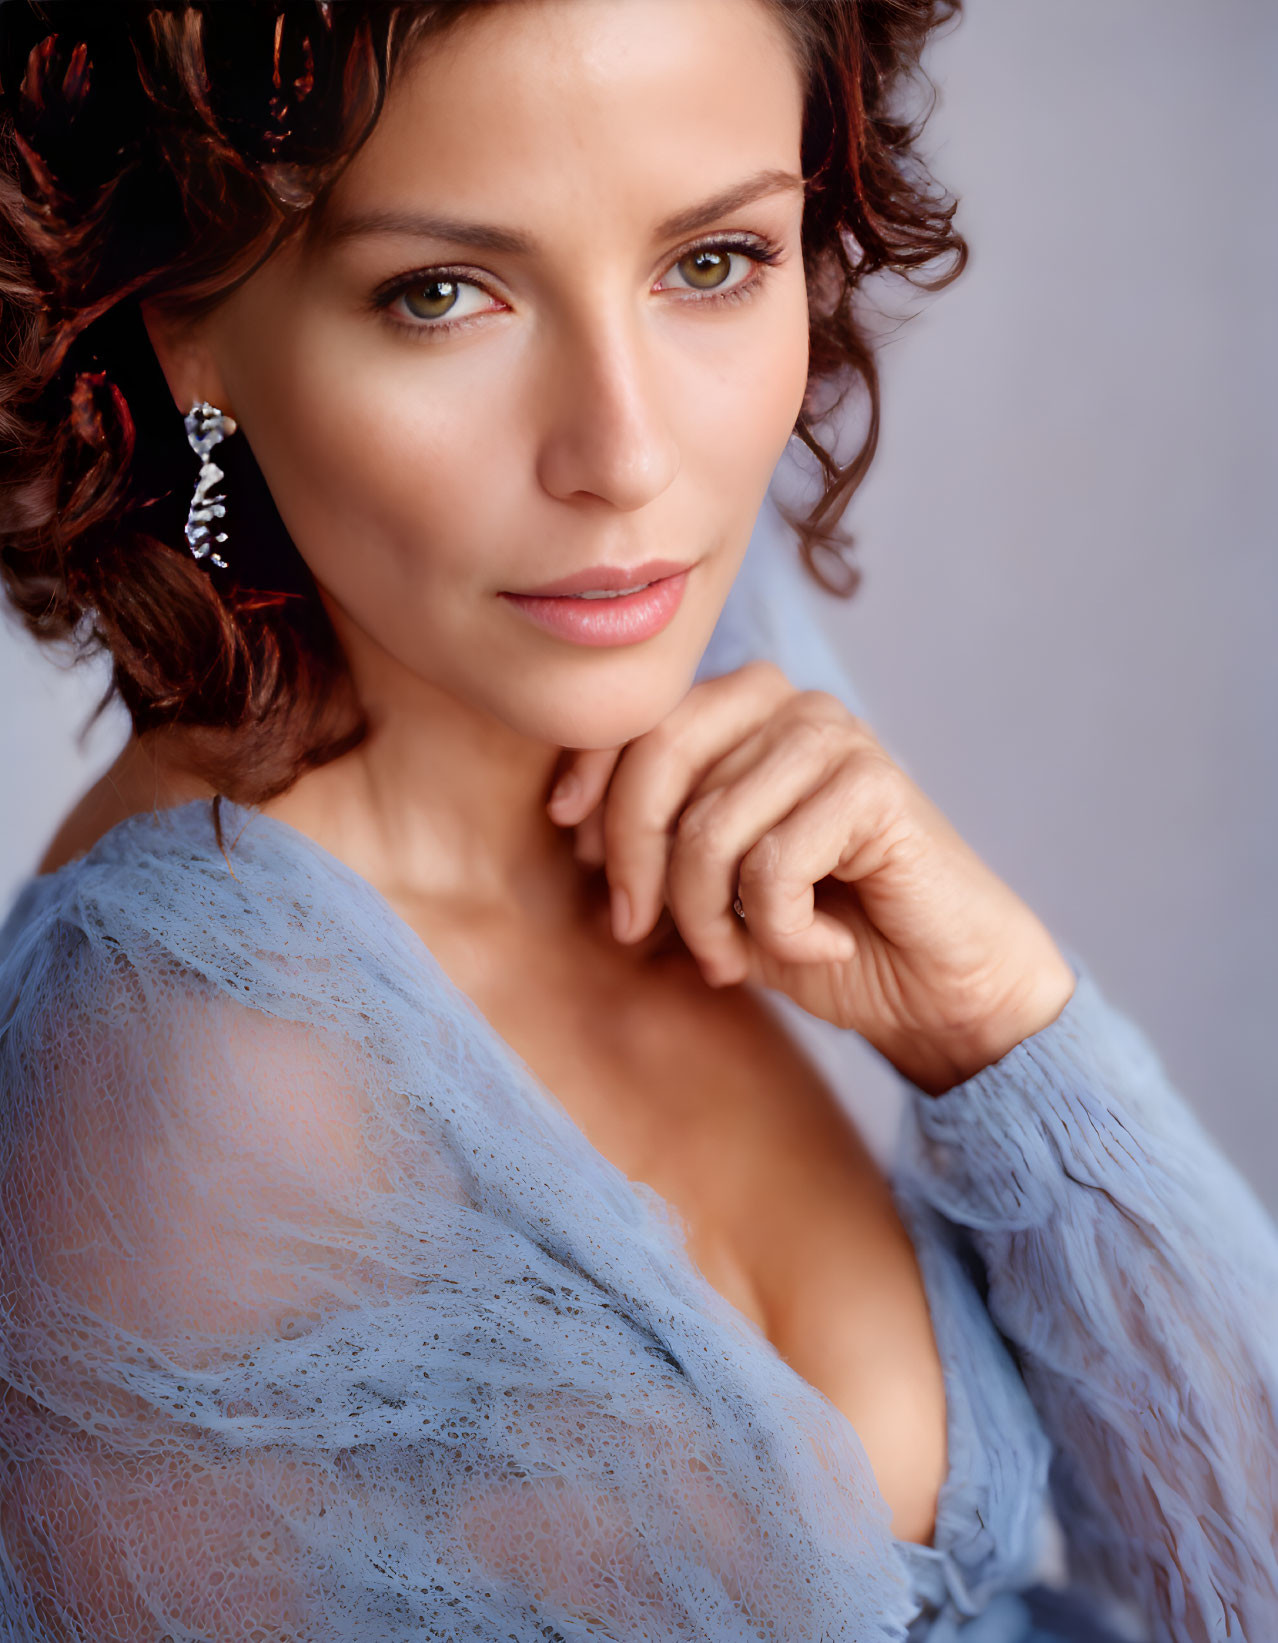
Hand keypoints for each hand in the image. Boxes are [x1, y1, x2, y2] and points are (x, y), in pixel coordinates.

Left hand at [546, 661, 1076, 1094]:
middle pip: (661, 757)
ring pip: (709, 825)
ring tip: (736, 956)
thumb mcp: (715, 886)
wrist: (938, 988)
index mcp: (744, 709)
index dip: (592, 782)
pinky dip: (783, 931)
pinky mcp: (874, 786)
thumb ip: (658, 842)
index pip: (640, 719)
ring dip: (707, 917)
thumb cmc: (825, 932)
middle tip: (637, 932)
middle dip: (634, 860)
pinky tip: (825, 943)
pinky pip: (773, 864)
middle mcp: (788, 705)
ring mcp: (834, 738)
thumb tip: (574, 825)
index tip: (579, 854)